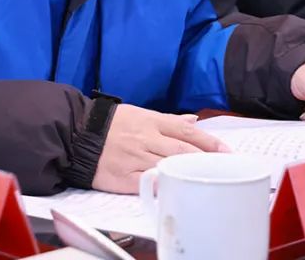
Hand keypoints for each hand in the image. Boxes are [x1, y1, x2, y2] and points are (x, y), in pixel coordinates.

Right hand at [91, 104, 228, 193]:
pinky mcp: (122, 177)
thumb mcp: (139, 114)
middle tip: (225, 167)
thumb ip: (168, 120)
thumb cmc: (110, 124)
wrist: (77, 133)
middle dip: (206, 159)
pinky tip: (178, 190)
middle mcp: (145, 138)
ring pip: (168, 166)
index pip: (186, 131)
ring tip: (207, 179)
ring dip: (189, 173)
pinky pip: (147, 183)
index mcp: (151, 121)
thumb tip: (194, 120)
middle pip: (182, 150)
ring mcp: (134, 158)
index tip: (227, 151)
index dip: (209, 141)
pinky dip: (164, 186)